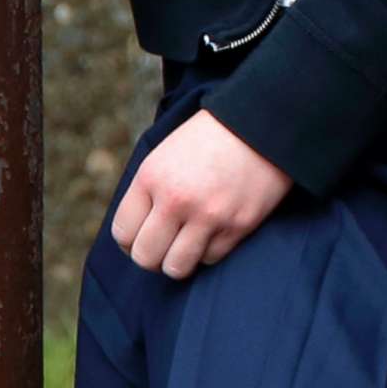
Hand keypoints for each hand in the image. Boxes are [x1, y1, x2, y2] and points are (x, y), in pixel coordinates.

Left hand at [111, 109, 292, 277]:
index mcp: (152, 177)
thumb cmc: (212, 138)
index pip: (123, 233)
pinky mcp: (239, 224)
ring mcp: (209, 214)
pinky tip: (215, 231)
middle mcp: (177, 199)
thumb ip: (149, 191)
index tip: (143, 238)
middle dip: (152, 257)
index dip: (130, 241)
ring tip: (188, 246)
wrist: (264, 120)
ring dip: (179, 260)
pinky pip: (211, 258)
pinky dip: (210, 250)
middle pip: (145, 257)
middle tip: (164, 248)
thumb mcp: (167, 154)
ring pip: (177, 267)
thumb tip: (138, 231)